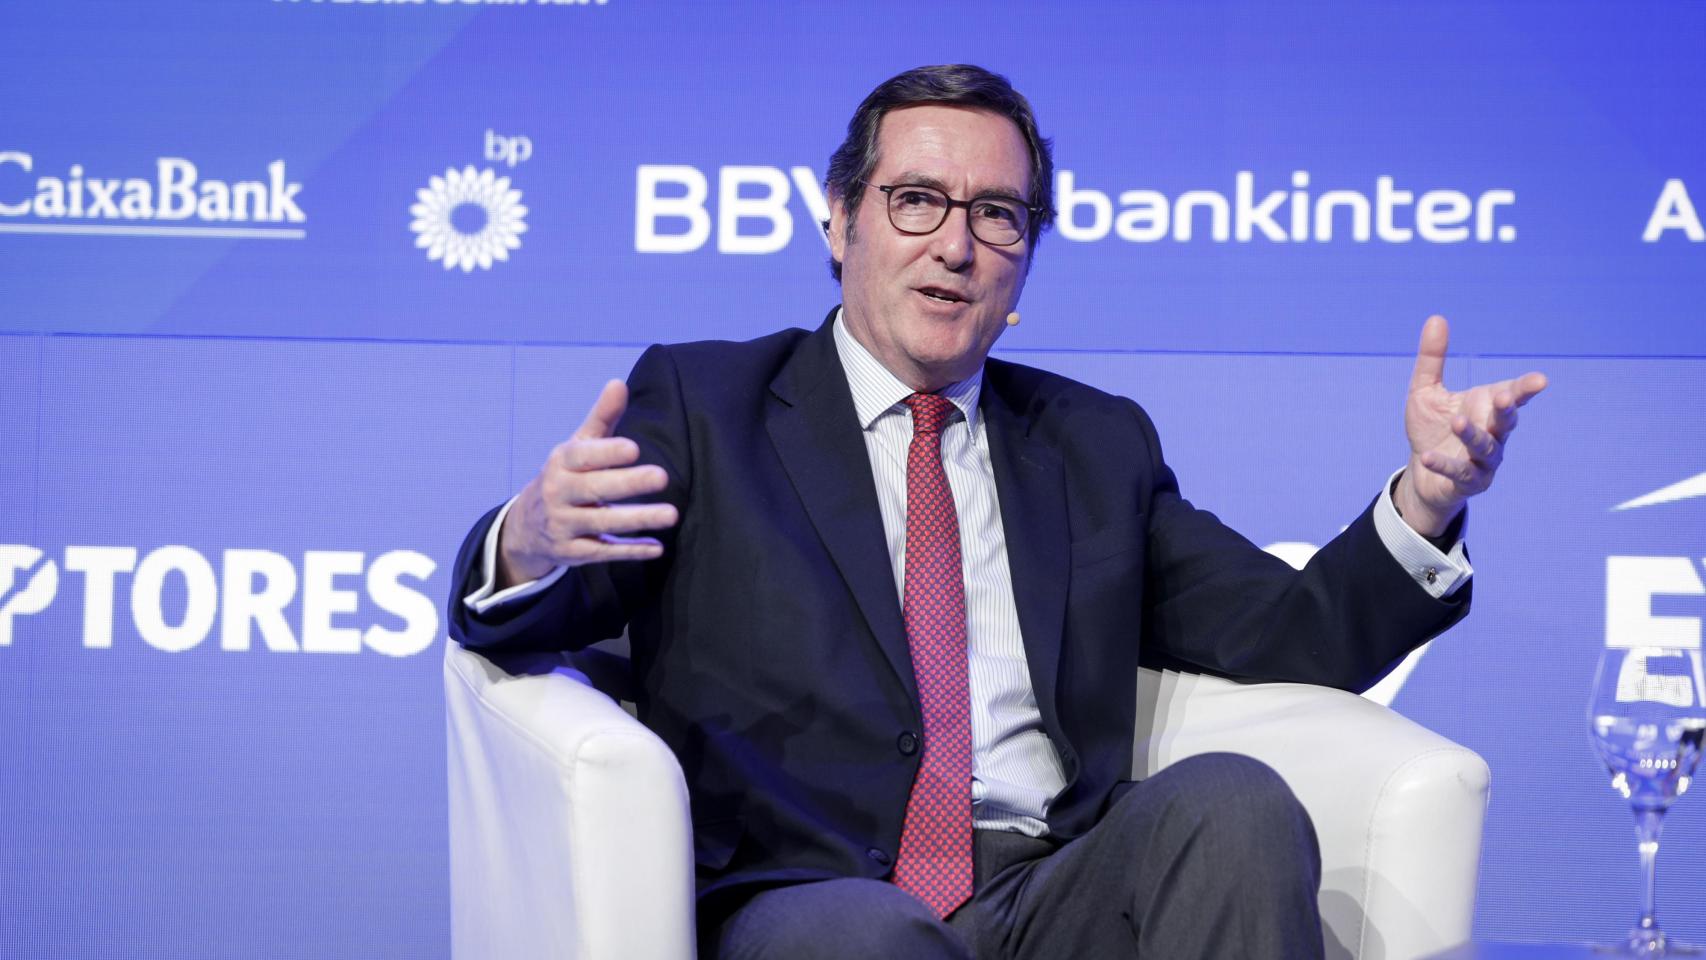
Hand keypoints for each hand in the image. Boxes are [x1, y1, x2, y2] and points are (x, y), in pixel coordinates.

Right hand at [496, 379, 679, 586]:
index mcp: (561, 463)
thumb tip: (619, 383)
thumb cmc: (565, 477)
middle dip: (627, 484)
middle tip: (662, 477)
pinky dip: (629, 551)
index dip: (606, 453)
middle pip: (593, 490)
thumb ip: (601, 418)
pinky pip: (603, 552)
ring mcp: (564, 525)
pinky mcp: (573, 553)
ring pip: (602, 523)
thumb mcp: (577, 447)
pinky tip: (656, 547)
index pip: (582, 457)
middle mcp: (558, 494)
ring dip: (637, 519)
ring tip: (671, 514)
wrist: (526, 527)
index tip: (634, 448)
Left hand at [1395, 315, 1547, 536]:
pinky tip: (1428, 457)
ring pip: (1487, 447)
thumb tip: (1436, 318)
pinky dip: (1445, 464)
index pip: (1512, 394)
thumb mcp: (1425, 390)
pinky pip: (1459, 473)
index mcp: (1487, 406)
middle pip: (1507, 421)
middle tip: (1505, 397)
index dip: (1526, 388)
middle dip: (1508, 409)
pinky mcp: (1469, 482)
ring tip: (1458, 422)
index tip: (1540, 380)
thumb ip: (1432, 358)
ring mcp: (1484, 460)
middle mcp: (1493, 432)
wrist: (1423, 473)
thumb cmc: (1432, 428)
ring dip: (1474, 435)